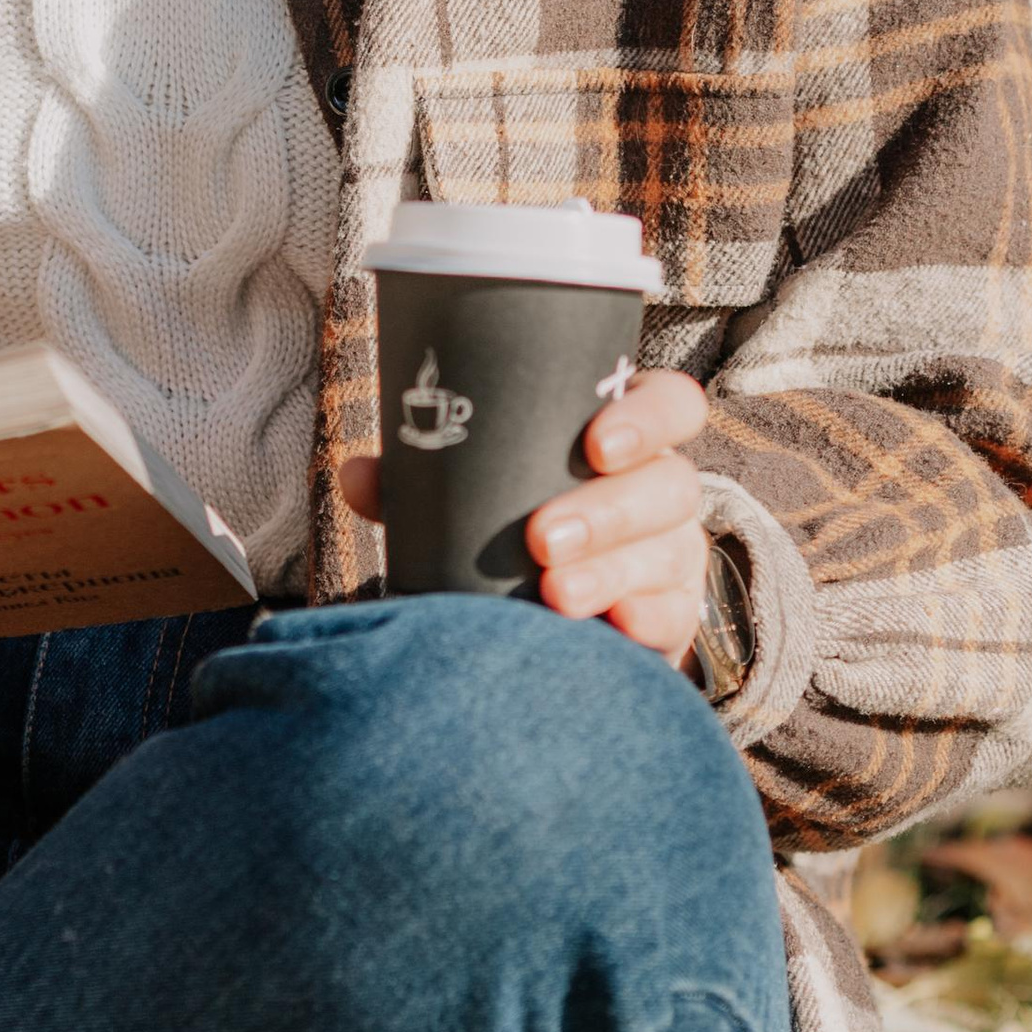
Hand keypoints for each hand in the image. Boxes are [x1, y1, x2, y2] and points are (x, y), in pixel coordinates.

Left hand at [339, 366, 709, 663]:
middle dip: (609, 511)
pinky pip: (674, 618)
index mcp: (625, 434)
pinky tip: (613, 628)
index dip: (648, 417)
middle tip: (542, 538)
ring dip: (611, 573)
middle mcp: (661, 487)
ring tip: (553, 594)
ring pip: (670, 553)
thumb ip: (421, 479)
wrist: (547, 604)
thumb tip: (357, 475)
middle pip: (670, 484)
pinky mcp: (671, 614)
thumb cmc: (513, 514)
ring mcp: (674, 553)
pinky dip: (643, 622)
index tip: (595, 444)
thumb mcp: (479, 488)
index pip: (671, 404)